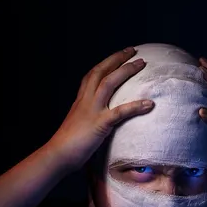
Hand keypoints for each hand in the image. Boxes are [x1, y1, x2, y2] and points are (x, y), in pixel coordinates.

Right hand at [47, 47, 154, 172]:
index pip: (92, 75)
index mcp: (80, 101)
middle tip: (133, 51)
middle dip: (117, 59)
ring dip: (126, 71)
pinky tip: (149, 104)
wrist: (57, 155)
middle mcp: (85, 101)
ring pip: (109, 83)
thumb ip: (88, 118)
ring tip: (141, 63)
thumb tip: (99, 120)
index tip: (118, 56)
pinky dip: (136, 106)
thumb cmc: (68, 145)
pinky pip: (120, 112)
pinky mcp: (99, 124)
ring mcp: (92, 111)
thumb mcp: (78, 124)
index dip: (106, 63)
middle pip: (101, 72)